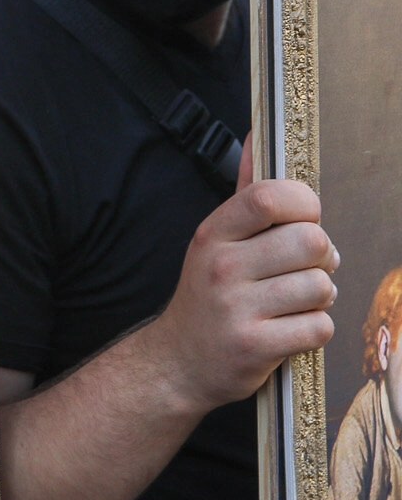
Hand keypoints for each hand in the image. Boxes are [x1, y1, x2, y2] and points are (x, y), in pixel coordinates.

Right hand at [145, 135, 336, 416]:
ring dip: (319, 298)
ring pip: (321, 287)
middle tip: (304, 269)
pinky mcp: (254, 346)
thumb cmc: (208, 296)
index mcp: (213, 234)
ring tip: (294, 302)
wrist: (178, 362)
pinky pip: (319, 327)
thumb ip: (244, 194)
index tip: (303, 221)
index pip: (270, 197)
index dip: (304, 205)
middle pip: (311, 242)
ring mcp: (236, 308)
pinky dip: (314, 330)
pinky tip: (290, 330)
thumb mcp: (215, 241)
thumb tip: (258, 137)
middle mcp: (221, 267)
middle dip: (321, 259)